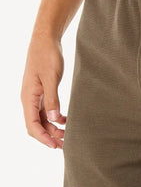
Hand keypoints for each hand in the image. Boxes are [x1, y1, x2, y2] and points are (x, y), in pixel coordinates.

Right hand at [21, 34, 65, 148]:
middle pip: (36, 125)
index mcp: (28, 97)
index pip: (32, 124)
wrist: (46, 40)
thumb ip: (52, 99)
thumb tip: (54, 119)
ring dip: (53, 129)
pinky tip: (66, 121)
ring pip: (42, 120)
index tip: (55, 146)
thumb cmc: (47, 56)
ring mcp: (35, 97)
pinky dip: (55, 119)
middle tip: (65, 145)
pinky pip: (46, 111)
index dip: (43, 137)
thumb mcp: (51, 78)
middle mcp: (29, 99)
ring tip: (67, 136)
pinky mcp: (42, 93)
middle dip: (48, 137)